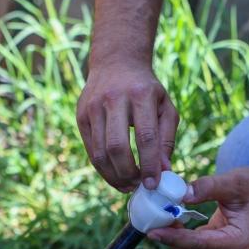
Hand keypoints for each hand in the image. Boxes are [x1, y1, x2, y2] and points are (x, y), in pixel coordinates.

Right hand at [76, 63, 178, 191]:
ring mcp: (93, 107)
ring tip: (127, 186)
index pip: (146, 137)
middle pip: (117, 146)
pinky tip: (115, 176)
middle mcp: (113, 98)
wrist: (116, 62)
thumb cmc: (147, 90)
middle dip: (128, 173)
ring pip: (100, 152)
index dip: (149, 164)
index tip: (154, 184)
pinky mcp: (81, 115)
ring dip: (114, 175)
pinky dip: (103, 168)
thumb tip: (164, 170)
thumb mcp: (165, 107)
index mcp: (140, 95)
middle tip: (138, 186)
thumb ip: (167, 139)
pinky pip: (90, 149)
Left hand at [147, 168, 248, 248]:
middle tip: (156, 215)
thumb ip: (208, 187)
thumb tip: (182, 194)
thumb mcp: (235, 181)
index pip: (198, 244)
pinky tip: (174, 217)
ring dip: (174, 236)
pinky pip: (194, 246)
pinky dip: (181, 234)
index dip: (173, 238)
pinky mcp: (219, 248)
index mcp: (238, 241)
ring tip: (164, 214)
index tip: (152, 232)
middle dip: (170, 237)